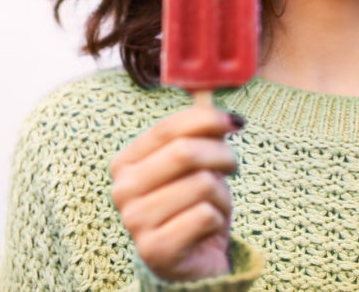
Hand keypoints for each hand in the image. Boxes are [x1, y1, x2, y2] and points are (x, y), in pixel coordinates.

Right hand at [110, 105, 241, 280]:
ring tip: (215, 206)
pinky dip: (218, 220)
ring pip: (201, 184)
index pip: (168, 128)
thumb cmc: (194, 208)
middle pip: (186, 152)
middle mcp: (123, 190)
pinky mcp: (155, 250)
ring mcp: (135, 221)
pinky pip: (205, 215)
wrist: (194, 263)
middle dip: (221, 156)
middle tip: (232, 167)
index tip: (235, 121)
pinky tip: (209, 230)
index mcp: (126, 163)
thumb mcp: (197, 165)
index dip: (206, 119)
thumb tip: (211, 94)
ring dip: (222, 195)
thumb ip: (199, 131)